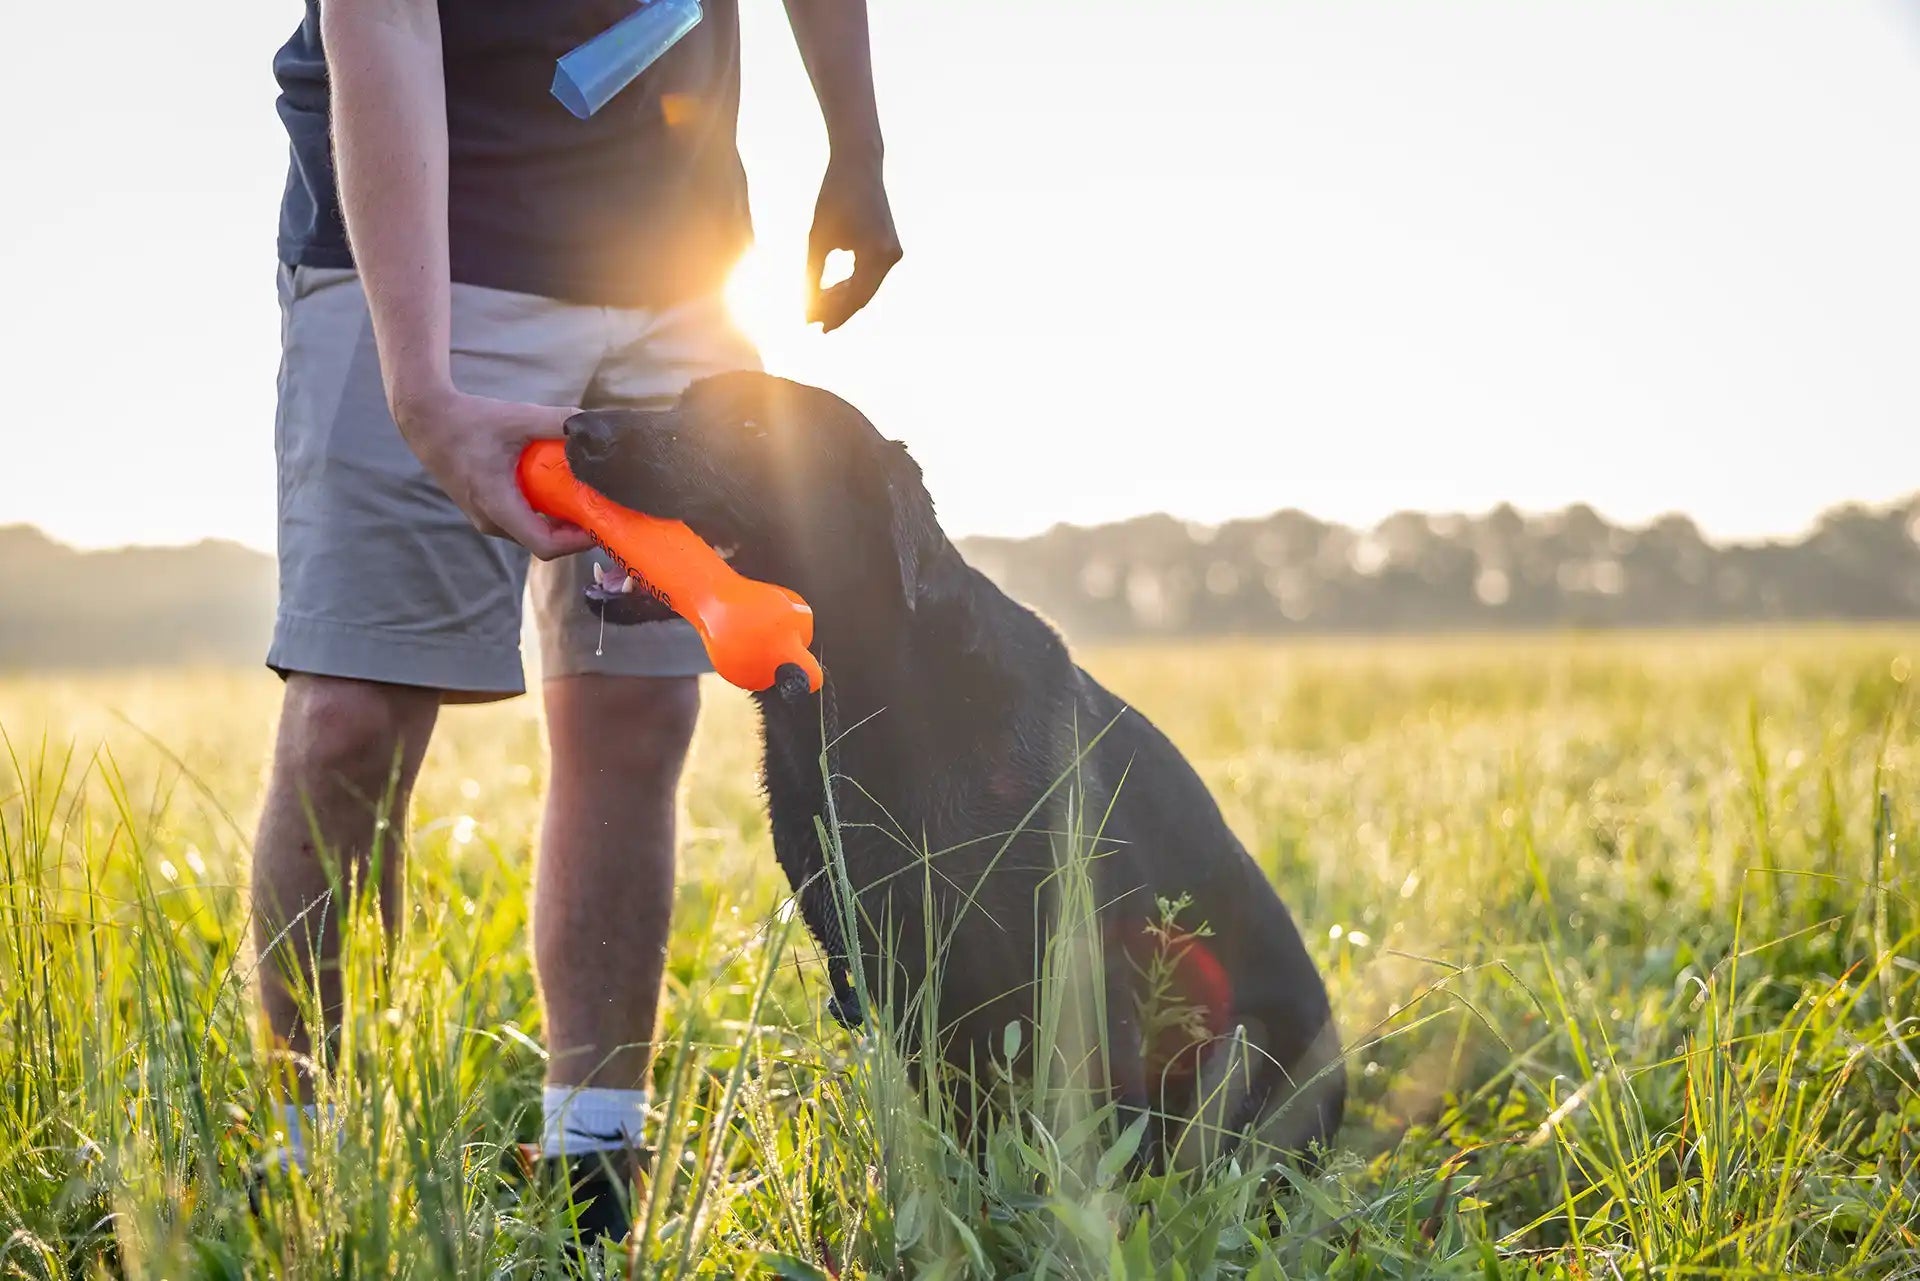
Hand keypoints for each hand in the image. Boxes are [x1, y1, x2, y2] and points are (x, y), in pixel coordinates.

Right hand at [390, 387, 595, 559]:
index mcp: (497, 505)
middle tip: (600, 511)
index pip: (544, 545)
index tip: (600, 525)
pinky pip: (520, 521)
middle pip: (542, 542)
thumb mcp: (518, 417)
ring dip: (559, 522)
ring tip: (584, 500)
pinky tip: (558, 491)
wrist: (426, 420)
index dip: (577, 543)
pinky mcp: (484, 509)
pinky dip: (542, 513)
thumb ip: (558, 421)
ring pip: (531, 532)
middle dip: (574, 532)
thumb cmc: (469, 420)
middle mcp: (490, 520)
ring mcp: (485, 518)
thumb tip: (594, 425)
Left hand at [806, 153, 901, 331]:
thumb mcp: (817, 238)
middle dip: (836, 310)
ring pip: (866, 287)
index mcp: (877, 255)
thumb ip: (812, 273)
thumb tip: (806, 307)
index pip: (853, 297)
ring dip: (842, 299)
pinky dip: (851, 283)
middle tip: (812, 324)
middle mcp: (891, 257)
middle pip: (862, 296)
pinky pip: (869, 274)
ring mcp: (894, 253)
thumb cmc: (834, 197)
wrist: (858, 164)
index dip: (831, 313)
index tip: (809, 324)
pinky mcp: (890, 247)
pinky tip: (831, 291)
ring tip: (818, 311)